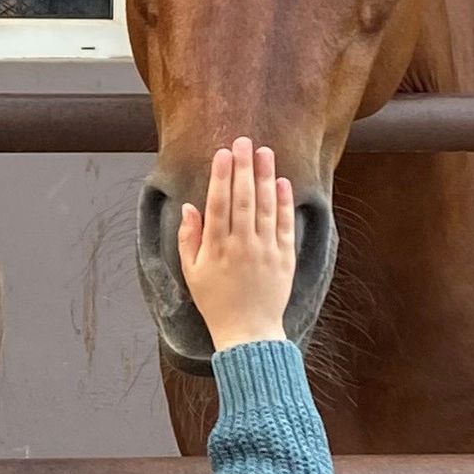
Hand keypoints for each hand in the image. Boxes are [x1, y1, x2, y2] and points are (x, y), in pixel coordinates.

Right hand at [179, 137, 298, 350]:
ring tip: (264, 152)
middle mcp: (242, 246)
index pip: (218, 204)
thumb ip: (188, 238)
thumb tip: (189, 207)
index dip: (221, 177)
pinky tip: (281, 182)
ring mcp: (265, 251)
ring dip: (265, 177)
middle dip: (243, 167)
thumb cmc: (215, 302)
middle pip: (243, 199)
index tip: (223, 154)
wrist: (248, 332)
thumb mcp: (191, 272)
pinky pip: (284, 224)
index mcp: (216, 248)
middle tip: (243, 141)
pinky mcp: (284, 258)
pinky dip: (283, 202)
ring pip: (266, 207)